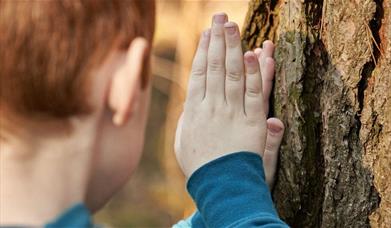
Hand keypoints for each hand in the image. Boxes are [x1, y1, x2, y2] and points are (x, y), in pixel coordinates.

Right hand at [175, 13, 283, 182]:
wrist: (220, 187)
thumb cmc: (199, 166)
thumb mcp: (183, 143)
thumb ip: (186, 121)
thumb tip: (189, 104)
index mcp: (194, 110)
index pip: (198, 73)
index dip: (202, 50)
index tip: (206, 33)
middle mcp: (211, 107)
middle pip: (213, 67)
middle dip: (217, 40)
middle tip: (220, 17)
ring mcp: (232, 113)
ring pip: (231, 74)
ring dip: (233, 48)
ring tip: (233, 26)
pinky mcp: (252, 122)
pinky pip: (253, 94)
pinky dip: (253, 74)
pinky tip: (253, 55)